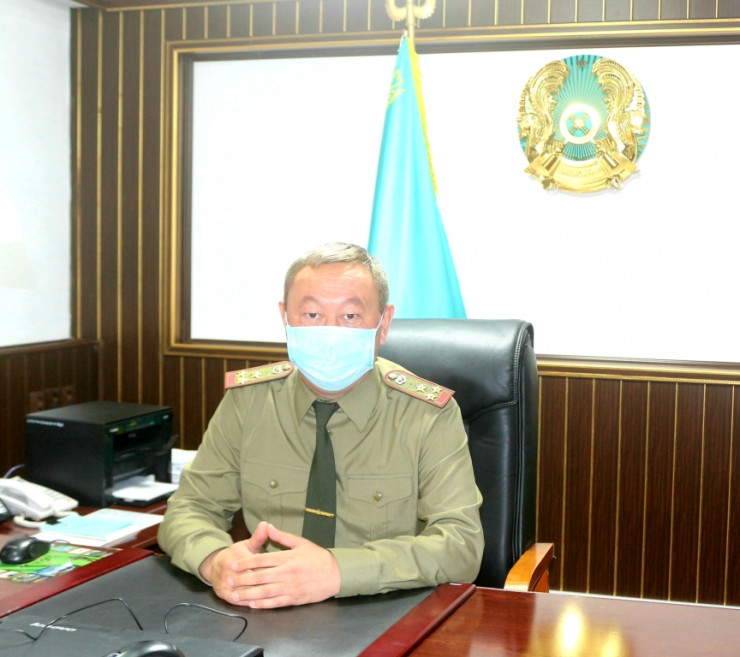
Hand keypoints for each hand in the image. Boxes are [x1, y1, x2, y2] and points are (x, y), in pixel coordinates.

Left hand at [199, 521, 340, 608]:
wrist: (335, 574)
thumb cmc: (317, 557)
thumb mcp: (301, 542)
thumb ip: (283, 537)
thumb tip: (268, 527)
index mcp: (287, 558)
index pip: (262, 560)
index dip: (246, 563)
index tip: (234, 564)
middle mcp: (287, 573)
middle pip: (260, 577)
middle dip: (242, 579)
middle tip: (228, 580)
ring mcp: (290, 587)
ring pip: (265, 592)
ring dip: (248, 594)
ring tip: (235, 595)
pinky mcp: (294, 598)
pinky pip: (275, 602)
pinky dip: (263, 604)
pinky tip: (252, 604)